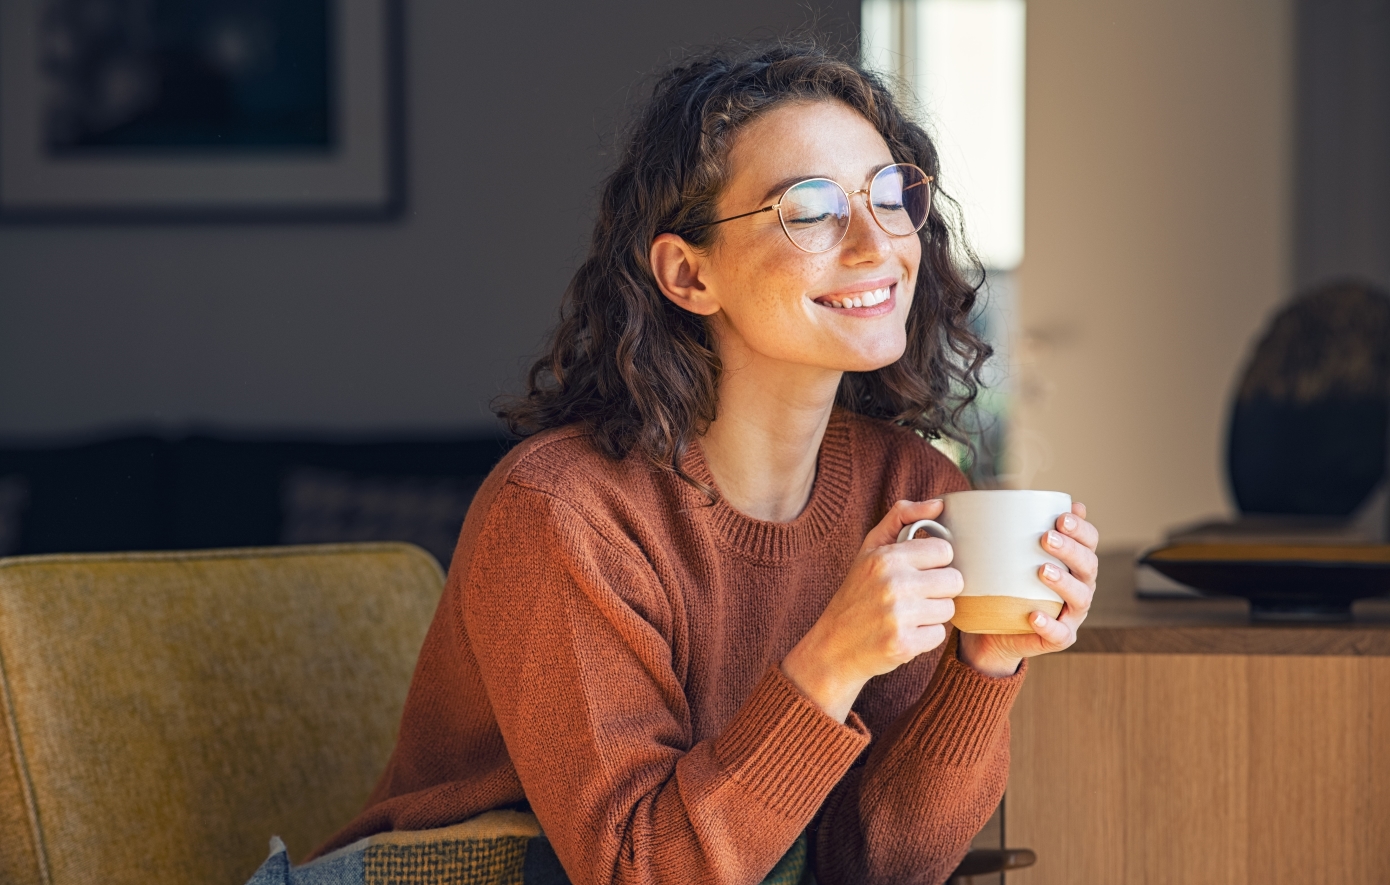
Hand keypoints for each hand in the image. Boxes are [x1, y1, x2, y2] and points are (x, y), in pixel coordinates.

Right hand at [782, 499, 962, 721]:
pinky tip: (904, 633)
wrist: (833, 646)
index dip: (934, 562)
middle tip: (915, 595)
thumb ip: (901, 518)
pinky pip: (939, 635)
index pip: (944, 551)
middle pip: (954, 580)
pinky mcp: (904, 644)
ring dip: (933, 614)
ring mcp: (899, 616)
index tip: (918, 571)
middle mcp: (893, 584)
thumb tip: (939, 504)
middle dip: (938, 589)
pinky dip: (925, 637)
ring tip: (907, 615)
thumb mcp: (870, 549)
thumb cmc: (856, 594)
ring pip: (949, 609)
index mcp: (886, 557)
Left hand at [957, 502, 1099, 676]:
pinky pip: (1059, 634)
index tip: (1061, 517)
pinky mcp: (1058, 638)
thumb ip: (1012, 528)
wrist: (993, 630)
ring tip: (1042, 570)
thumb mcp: (1006, 554)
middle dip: (1071, 549)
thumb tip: (1003, 491)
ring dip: (1064, 582)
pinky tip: (1034, 615)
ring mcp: (1071, 614)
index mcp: (1073, 563)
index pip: (1089, 541)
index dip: (1082, 529)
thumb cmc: (1004, 584)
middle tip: (1046, 538)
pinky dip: (1049, 624)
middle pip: (1088, 565)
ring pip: (1080, 597)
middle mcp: (1080, 586)